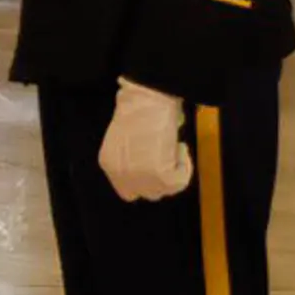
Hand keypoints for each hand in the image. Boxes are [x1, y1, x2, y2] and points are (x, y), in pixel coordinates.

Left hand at [98, 79, 192, 201]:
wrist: (148, 101)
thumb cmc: (138, 111)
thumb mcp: (125, 140)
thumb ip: (132, 158)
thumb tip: (152, 163)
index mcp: (108, 164)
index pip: (127, 190)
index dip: (145, 182)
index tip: (157, 168)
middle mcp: (120, 176)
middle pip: (148, 193)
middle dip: (161, 180)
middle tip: (170, 161)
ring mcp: (139, 178)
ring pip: (165, 190)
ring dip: (174, 172)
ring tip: (174, 149)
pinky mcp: (159, 177)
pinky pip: (180, 182)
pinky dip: (185, 166)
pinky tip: (180, 147)